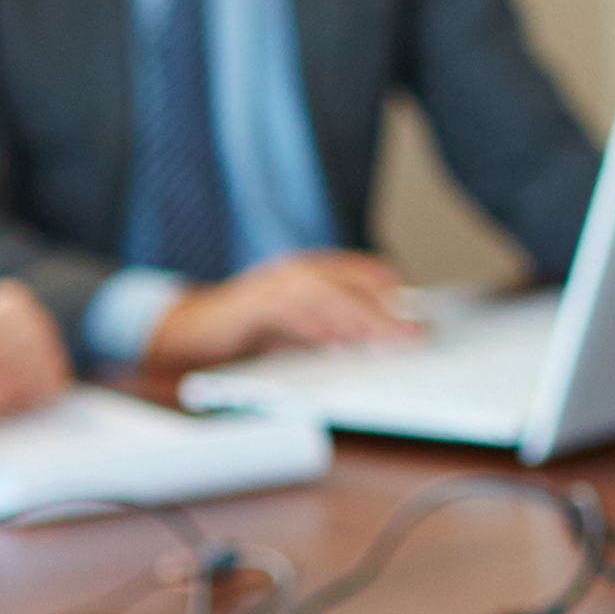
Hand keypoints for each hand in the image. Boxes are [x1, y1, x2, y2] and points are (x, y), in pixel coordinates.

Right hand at [139, 248, 423, 368]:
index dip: (397, 293)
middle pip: (352, 283)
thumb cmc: (253, 331)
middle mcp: (298, 269)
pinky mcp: (251, 305)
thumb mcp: (303, 329)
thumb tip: (383, 340)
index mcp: (315, 270)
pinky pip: (289, 313)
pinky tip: (335, 344)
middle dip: (386, 310)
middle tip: (413, 335)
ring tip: (385, 340)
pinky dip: (315, 327)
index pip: (367, 272)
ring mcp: (273, 283)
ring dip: (358, 319)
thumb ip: (337, 329)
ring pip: (326, 296)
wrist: (190, 330)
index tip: (424, 315)